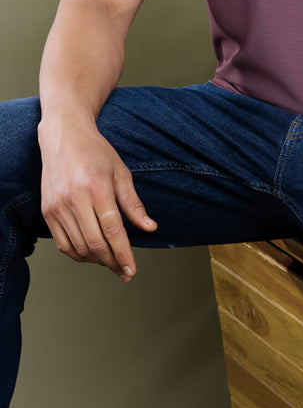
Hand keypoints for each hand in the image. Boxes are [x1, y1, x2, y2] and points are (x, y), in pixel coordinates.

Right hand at [39, 119, 156, 280]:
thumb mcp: (122, 173)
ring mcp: (58, 207)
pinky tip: (91, 253)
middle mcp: (74, 200)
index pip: (112, 231)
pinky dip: (77, 254)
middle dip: (112, 262)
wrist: (64, 137)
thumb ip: (133, 204)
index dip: (123, 255)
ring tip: (110, 261)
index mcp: (97, 189)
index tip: (132, 270)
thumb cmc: (96, 152)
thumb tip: (149, 227)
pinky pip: (62, 244)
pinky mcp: (47, 212)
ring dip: (96, 260)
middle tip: (124, 271)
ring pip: (78, 248)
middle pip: (95, 245)